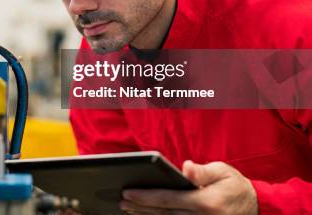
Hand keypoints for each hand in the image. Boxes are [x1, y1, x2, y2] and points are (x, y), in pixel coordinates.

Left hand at [120, 160, 258, 213]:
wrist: (257, 207)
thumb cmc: (236, 186)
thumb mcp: (222, 171)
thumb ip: (202, 171)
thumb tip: (186, 167)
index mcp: (205, 202)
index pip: (167, 199)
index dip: (145, 197)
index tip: (127, 193)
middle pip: (163, 213)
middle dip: (140, 207)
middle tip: (121, 201)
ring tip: (128, 209)